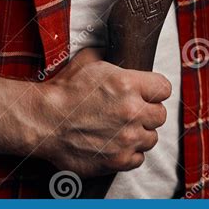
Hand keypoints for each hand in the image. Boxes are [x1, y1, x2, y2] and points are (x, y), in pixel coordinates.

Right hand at [35, 46, 171, 177]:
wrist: (44, 121)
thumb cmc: (64, 90)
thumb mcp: (88, 60)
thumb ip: (110, 54)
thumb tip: (119, 48)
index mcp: (128, 84)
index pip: (164, 88)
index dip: (155, 90)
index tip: (147, 93)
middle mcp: (132, 111)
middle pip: (161, 115)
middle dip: (148, 112)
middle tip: (133, 111)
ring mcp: (127, 138)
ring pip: (151, 138)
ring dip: (140, 133)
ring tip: (123, 128)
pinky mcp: (118, 160)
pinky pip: (139, 158)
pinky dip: (129, 153)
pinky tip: (116, 144)